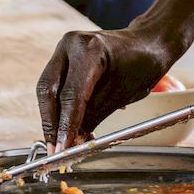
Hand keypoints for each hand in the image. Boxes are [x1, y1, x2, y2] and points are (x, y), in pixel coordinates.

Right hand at [36, 25, 178, 151]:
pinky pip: (54, 85)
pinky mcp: (63, 57)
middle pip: (48, 89)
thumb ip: (94, 116)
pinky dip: (59, 107)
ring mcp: (65, 48)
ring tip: (60, 142)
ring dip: (52, 117)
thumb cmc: (142, 64)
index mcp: (90, 50)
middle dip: (50, 123)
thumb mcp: (122, 94)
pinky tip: (66, 126)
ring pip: (47, 88)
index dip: (65, 125)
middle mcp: (71, 44)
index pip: (71, 94)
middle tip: (55, 149)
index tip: (63, 149)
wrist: (146, 43)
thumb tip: (73, 140)